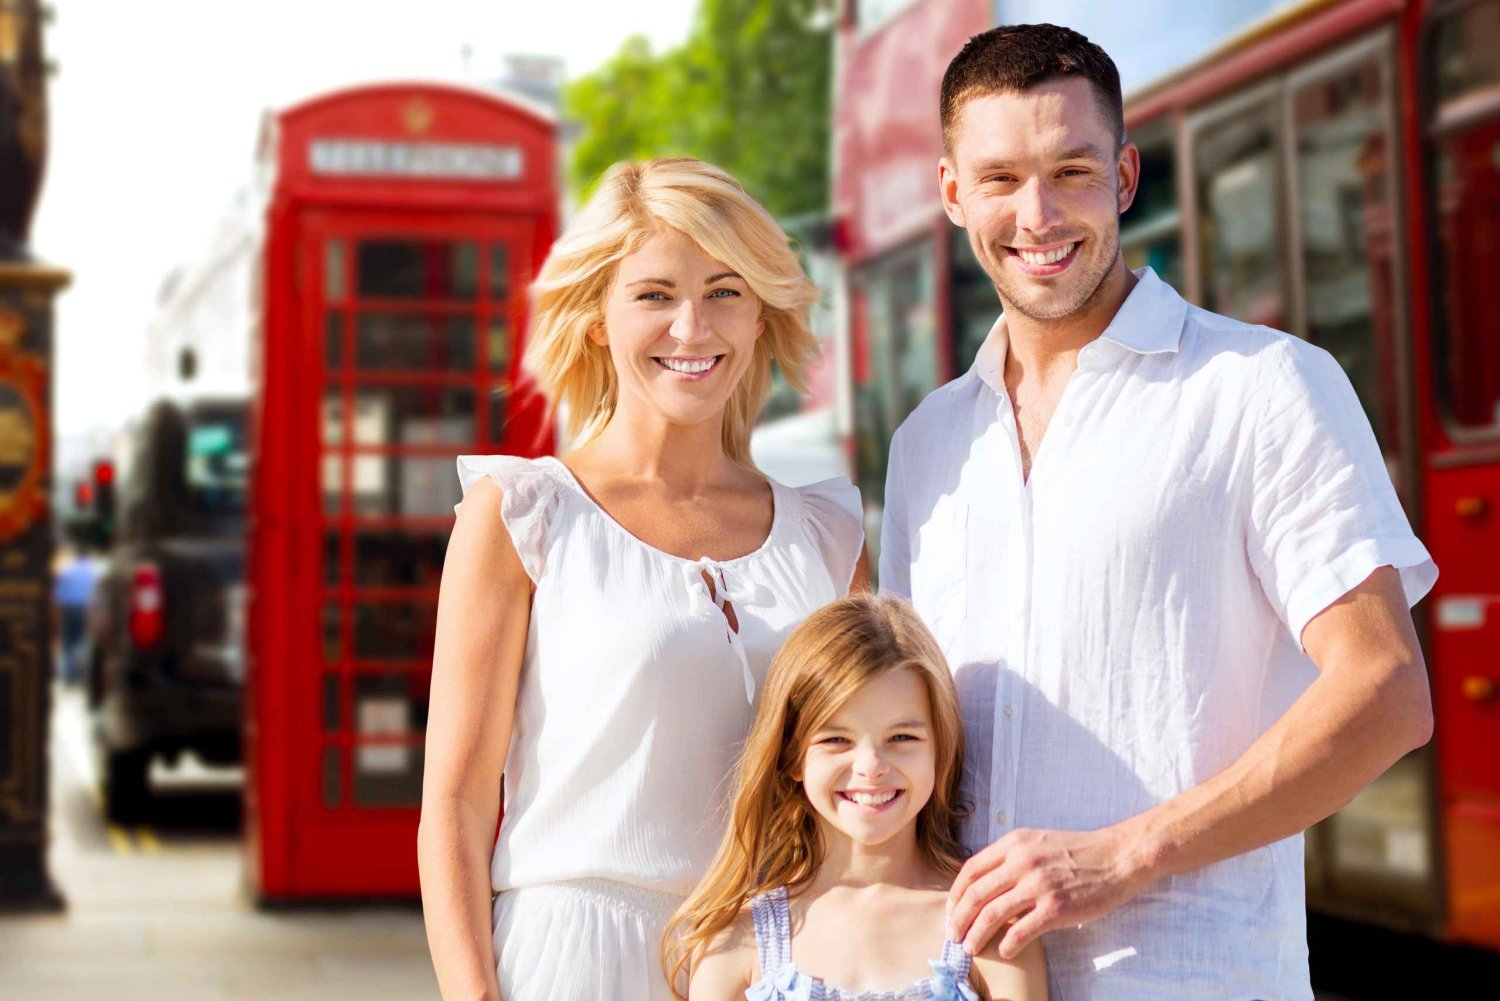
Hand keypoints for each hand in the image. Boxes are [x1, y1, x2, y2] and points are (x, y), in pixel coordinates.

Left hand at [946, 824, 1154, 959]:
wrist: (1116, 857)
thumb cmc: (1077, 851)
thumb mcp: (1036, 842)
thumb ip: (1010, 857)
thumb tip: (983, 883)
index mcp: (1014, 844)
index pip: (971, 870)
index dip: (956, 893)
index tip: (951, 910)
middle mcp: (1022, 862)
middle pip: (976, 894)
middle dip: (959, 918)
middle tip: (953, 934)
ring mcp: (1039, 885)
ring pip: (992, 914)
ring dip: (976, 934)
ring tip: (970, 947)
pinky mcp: (1056, 908)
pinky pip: (1021, 931)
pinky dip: (1007, 944)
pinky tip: (1004, 951)